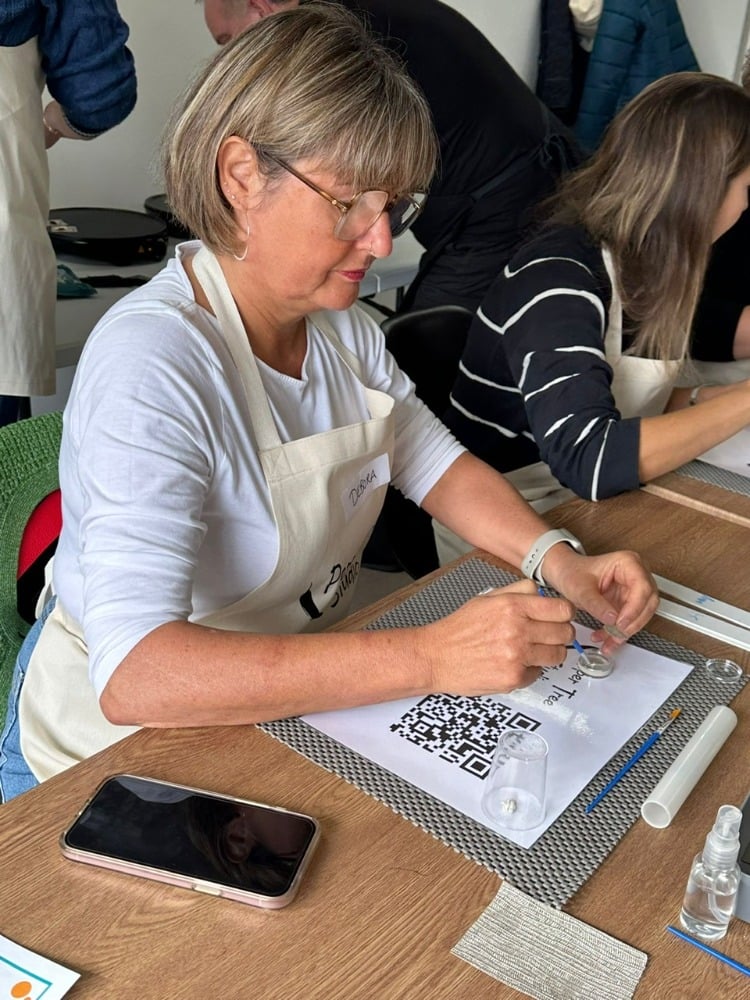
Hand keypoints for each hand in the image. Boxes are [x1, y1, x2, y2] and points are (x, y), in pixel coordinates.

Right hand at [419, 579, 576, 695]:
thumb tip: (541, 591)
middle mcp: (517, 629)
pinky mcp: (513, 678)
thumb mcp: (486, 598)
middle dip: (561, 634)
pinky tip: (514, 664)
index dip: (565, 614)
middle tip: (550, 636)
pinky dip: (530, 670)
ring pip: (557, 655)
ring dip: (548, 653)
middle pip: (565, 633)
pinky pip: (538, 674)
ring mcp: (516, 656)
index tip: (561, 618)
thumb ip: (517, 591)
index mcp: (512, 606)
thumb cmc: (458, 629)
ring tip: (532, 651)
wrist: (435, 656)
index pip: (562, 609)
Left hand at [539, 545, 657, 654]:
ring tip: (609, 640)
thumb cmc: (572, 572)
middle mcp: (635, 575)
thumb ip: (596, 604)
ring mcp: (632, 590)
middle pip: (647, 603)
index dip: (635, 608)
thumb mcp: (580, 589)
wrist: (564, 574)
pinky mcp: (627, 603)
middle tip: (616, 634)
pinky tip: (608, 640)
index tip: (621, 623)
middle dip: (633, 622)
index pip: (642, 587)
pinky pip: (630, 621)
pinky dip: (620, 633)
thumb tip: (613, 619)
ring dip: (626, 631)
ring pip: (641, 615)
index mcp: (628, 562)